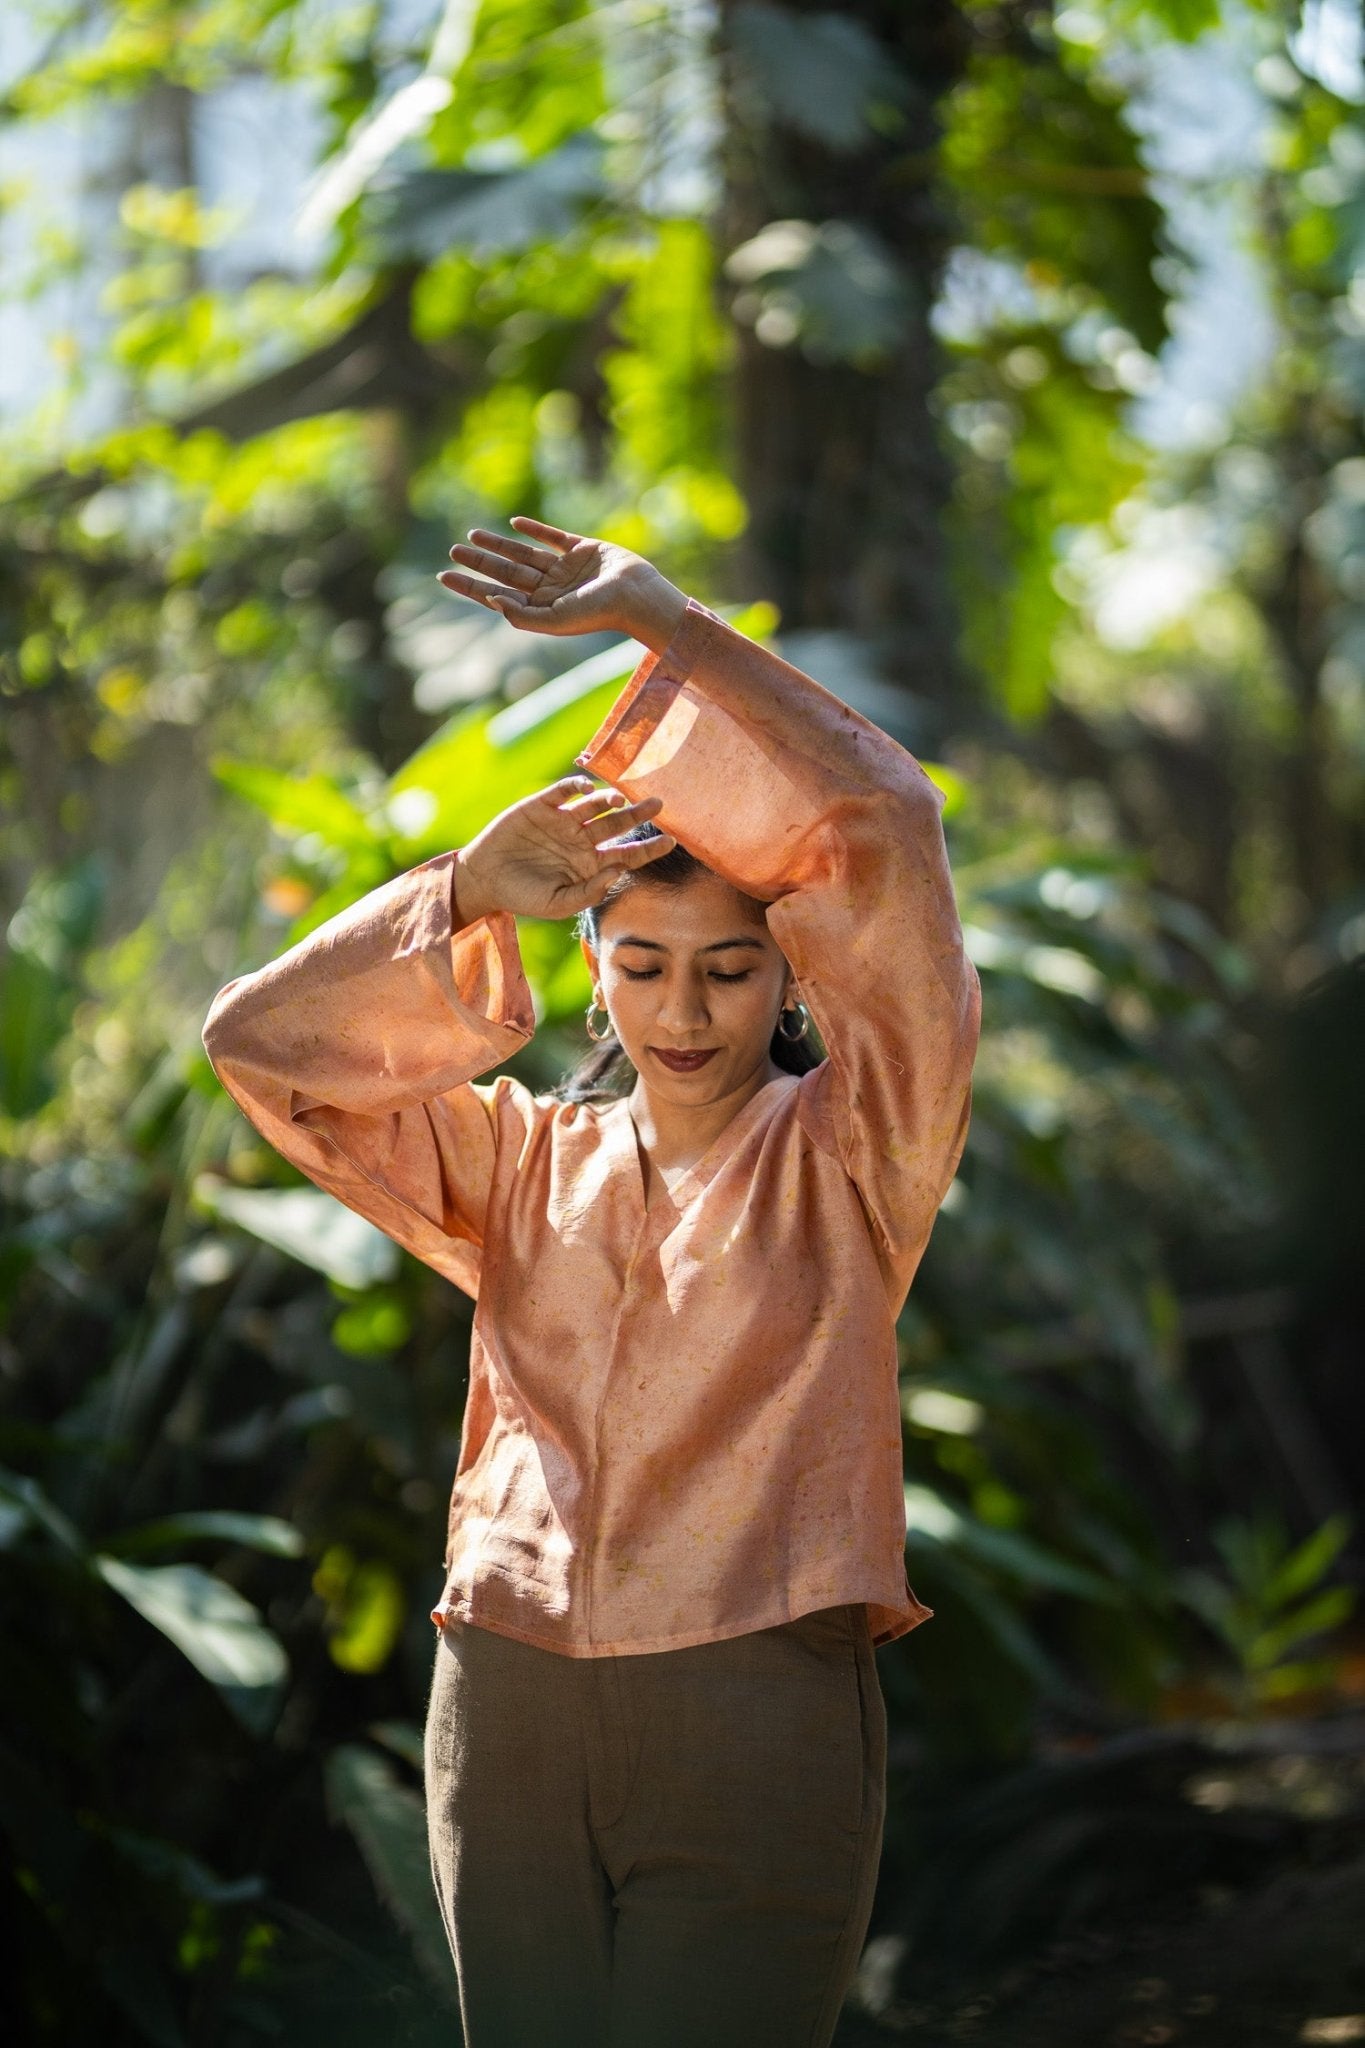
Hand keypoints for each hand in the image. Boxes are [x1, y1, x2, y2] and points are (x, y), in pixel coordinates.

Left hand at [437, 516, 688, 652]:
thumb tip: (491, 600)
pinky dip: (535, 530)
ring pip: (523, 553)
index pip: (497, 594)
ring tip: (472, 535)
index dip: (471, 585)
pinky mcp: (582, 549)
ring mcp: (565, 568)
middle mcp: (550, 588)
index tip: (445, 576)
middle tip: (453, 550)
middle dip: (479, 562)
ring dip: (498, 544)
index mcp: (541, 608)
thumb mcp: (555, 621)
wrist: (637, 595)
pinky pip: (553, 537)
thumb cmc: (598, 613)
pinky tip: (515, 523)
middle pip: (506, 571)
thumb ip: (522, 615)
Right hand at [454, 776, 676, 923]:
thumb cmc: (523, 896)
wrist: (484, 880)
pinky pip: (563, 791)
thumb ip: (590, 892)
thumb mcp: (558, 903)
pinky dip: (576, 787)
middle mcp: (581, 840)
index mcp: (590, 865)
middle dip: (638, 814)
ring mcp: (562, 821)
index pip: (628, 854)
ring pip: (594, 805)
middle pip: (618, 823)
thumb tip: (619, 871)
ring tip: (619, 799)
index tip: (671, 841)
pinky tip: (585, 789)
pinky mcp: (541, 805)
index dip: (650, 848)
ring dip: (608, 799)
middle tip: (658, 803)